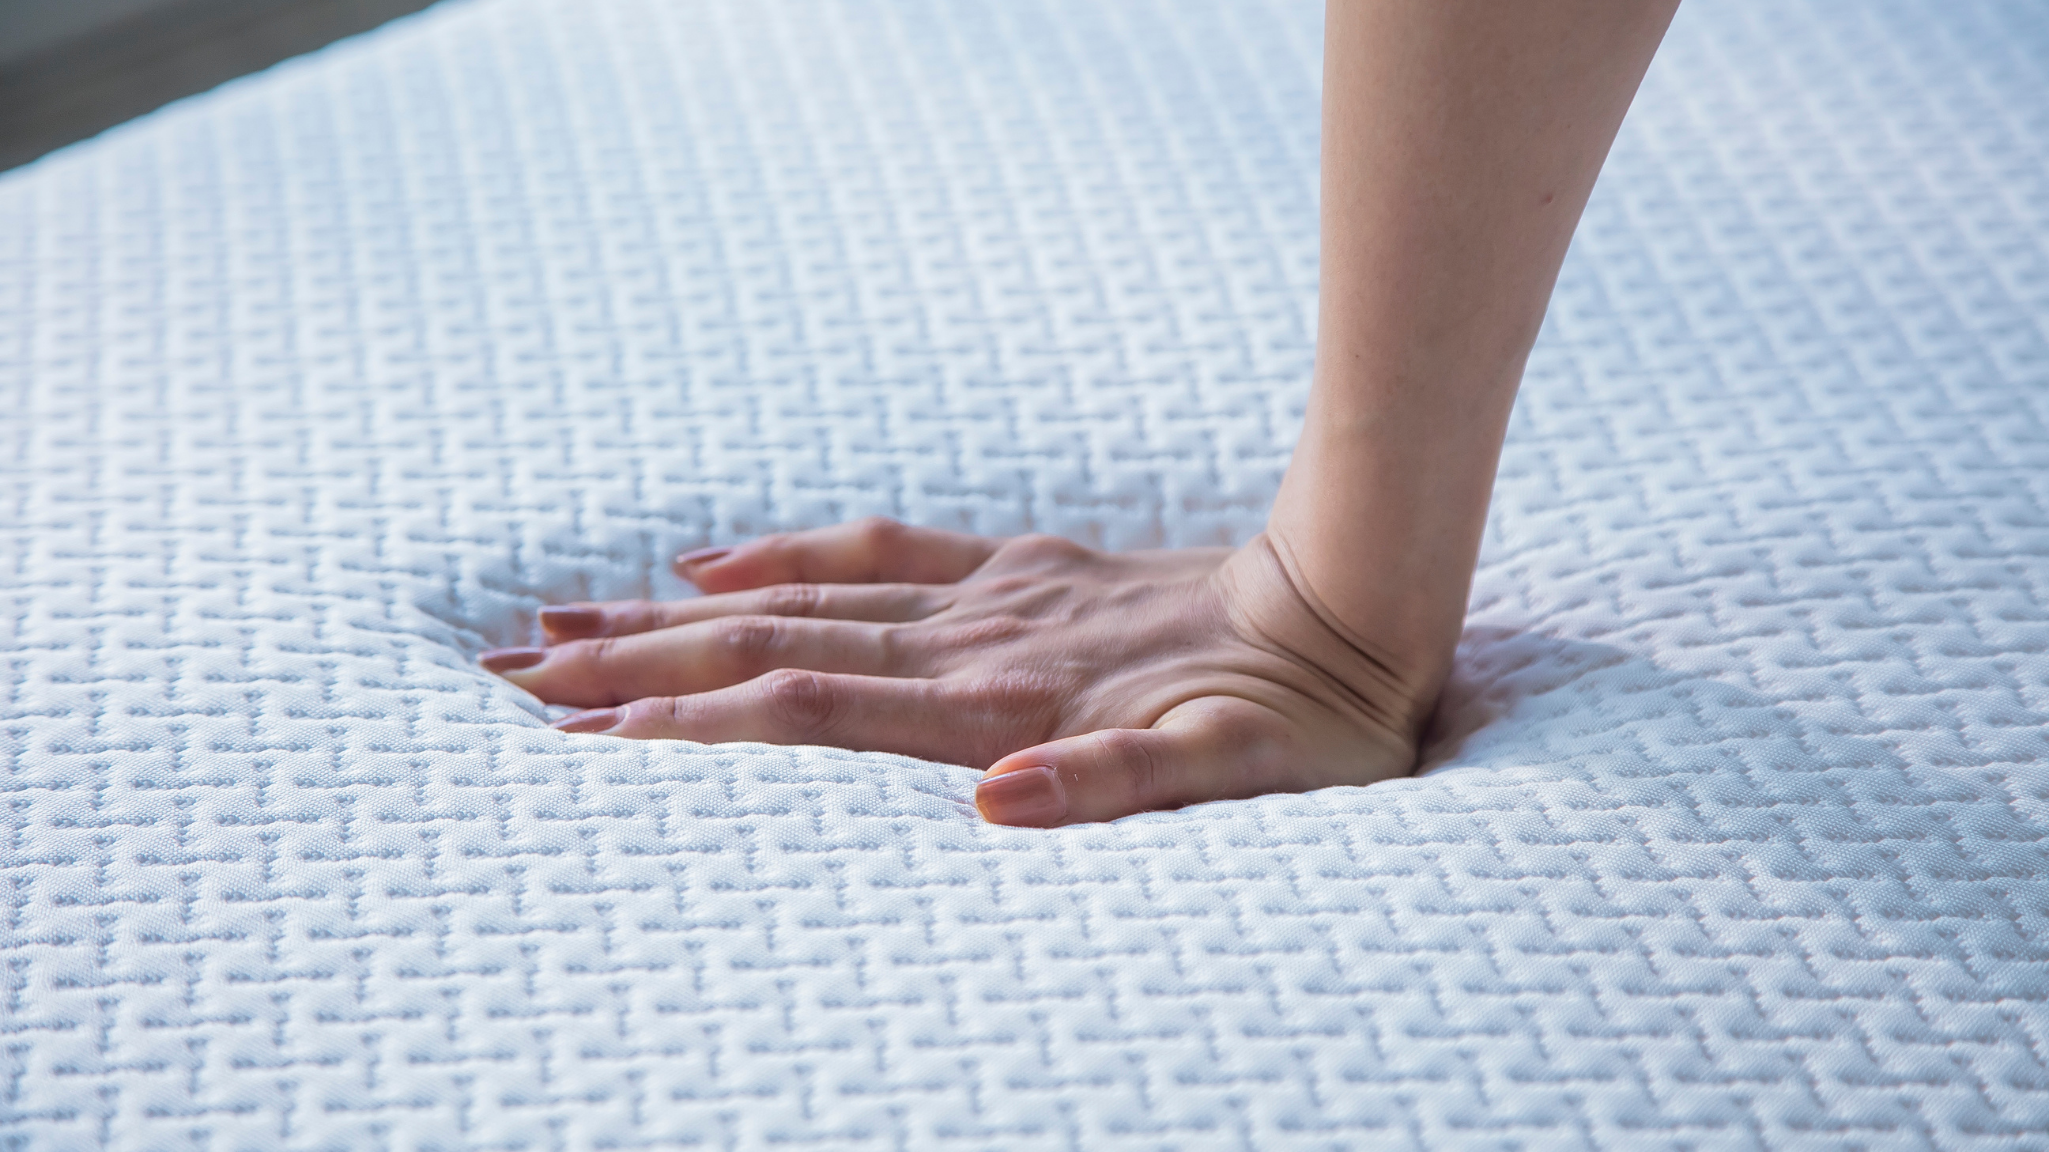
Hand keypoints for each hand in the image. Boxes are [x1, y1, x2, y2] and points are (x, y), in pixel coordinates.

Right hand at [480, 518, 1432, 825]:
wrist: (1349, 598)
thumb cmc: (1291, 718)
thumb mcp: (1224, 780)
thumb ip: (1108, 792)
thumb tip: (989, 808)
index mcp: (1004, 706)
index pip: (811, 710)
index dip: (692, 723)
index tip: (578, 734)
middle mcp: (973, 644)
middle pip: (767, 647)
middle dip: (632, 666)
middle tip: (503, 674)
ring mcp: (989, 598)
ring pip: (798, 599)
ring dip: (673, 614)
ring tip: (561, 623)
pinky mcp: (1019, 568)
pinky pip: (878, 554)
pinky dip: (786, 557)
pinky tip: (714, 563)